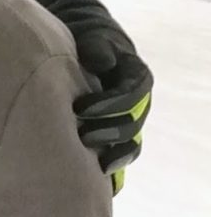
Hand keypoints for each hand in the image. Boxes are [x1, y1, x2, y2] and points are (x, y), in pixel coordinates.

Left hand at [70, 27, 151, 181]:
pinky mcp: (112, 139)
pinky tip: (93, 177)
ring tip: (84, 156)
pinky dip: (109, 169)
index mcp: (137, 79)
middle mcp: (136, 105)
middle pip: (131, 126)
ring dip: (111, 154)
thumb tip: (104, 64)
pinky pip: (118, 158)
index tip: (79, 108)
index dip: (109, 105)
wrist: (78, 55)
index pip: (131, 96)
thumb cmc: (87, 45)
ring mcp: (126, 124)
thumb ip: (97, 48)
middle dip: (108, 133)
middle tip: (80, 136)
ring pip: (129, 146)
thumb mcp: (93, 38)